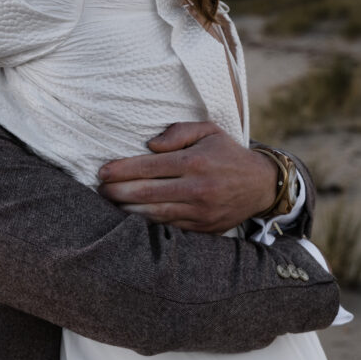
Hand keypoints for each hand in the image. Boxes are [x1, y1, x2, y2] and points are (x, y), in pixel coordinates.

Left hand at [97, 122, 276, 232]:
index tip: (102, 171)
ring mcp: (200, 211)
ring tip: (109, 203)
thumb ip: (178, 132)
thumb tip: (150, 145)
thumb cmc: (227, 154)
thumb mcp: (208, 131)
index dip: (122, 170)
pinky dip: (146, 223)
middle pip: (146, 192)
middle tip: (99, 189)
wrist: (261, 185)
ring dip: (127, 209)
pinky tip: (131, 216)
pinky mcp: (202, 228)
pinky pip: (168, 226)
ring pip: (154, 213)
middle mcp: (197, 188)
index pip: (149, 166)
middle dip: (117, 191)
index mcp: (195, 162)